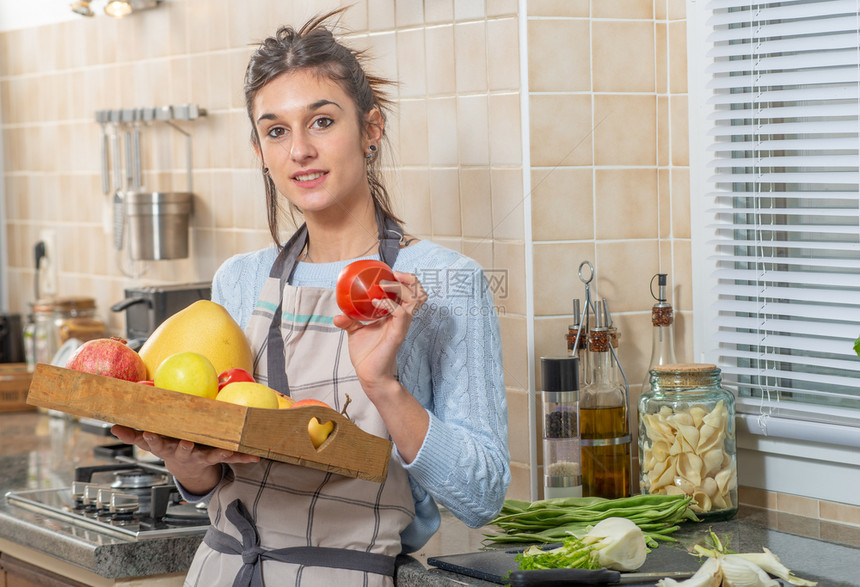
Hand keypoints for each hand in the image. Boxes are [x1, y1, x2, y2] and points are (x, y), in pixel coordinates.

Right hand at [111, 425, 258, 494]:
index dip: (152, 439)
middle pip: (183, 450)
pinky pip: (231, 457)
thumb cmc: (169, 447)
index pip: (156, 443)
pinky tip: (256, 456)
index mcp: (167, 447)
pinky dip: (243, 456)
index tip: (149, 433)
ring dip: (218, 453)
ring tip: (227, 451)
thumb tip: (113, 426)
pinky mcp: (216, 458)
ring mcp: (201, 457)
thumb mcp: (151, 442)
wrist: (188, 469)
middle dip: (184, 447)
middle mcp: (183, 453)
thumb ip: (133, 435)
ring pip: (210, 455)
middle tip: (186, 443)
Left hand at [332, 270, 426, 396]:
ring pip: (415, 299)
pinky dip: (389, 303)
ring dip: (400, 287)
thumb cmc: (366, 354)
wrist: (368, 374)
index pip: (410, 292)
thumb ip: (349, 320)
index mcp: (395, 314)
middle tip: (393, 275)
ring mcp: (402, 325)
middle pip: (419, 292)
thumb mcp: (355, 331)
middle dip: (410, 279)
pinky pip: (401, 313)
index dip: (405, 279)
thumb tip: (337, 314)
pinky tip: (375, 302)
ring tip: (384, 285)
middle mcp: (402, 318)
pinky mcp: (398, 333)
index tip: (390, 272)